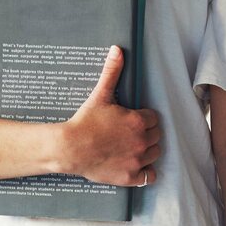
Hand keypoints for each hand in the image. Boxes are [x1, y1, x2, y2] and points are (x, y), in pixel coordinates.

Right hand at [58, 45, 161, 188]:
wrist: (69, 148)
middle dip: (146, 134)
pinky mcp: (130, 176)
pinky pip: (149, 176)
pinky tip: (135, 164)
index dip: (143, 119)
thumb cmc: (85, 121)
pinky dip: (145, 171)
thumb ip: (112, 72)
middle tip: (129, 134)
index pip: (154, 118)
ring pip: (155, 154)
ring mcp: (137, 160)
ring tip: (132, 148)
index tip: (131, 121)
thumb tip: (118, 49)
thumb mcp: (100, 95)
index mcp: (139, 121)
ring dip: (148, 151)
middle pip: (156, 136)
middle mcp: (142, 141)